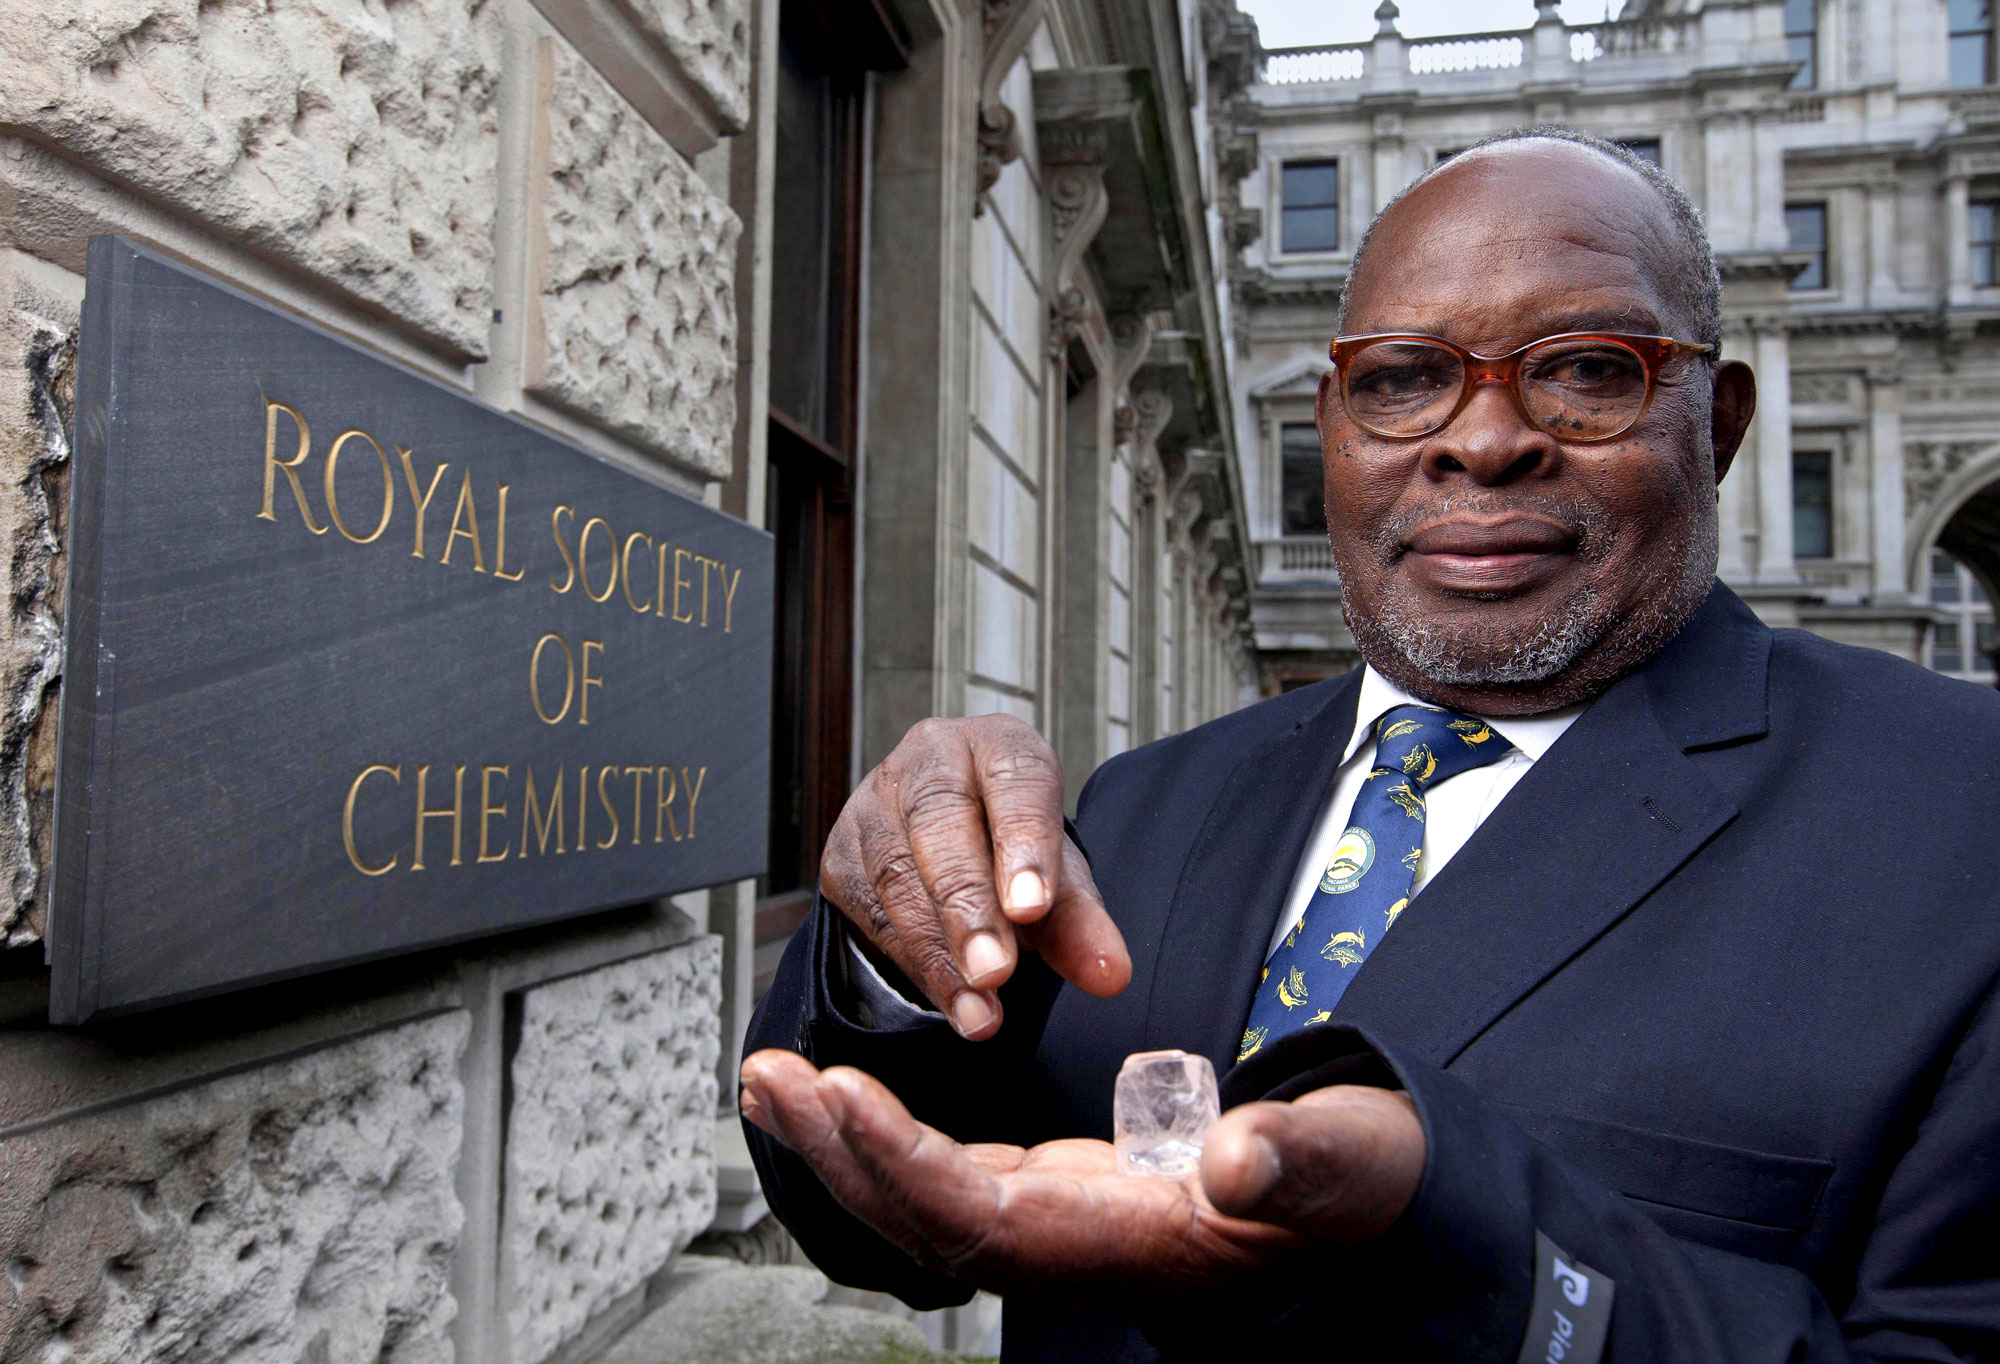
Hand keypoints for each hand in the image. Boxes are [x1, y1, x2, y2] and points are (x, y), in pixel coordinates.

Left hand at [739, 1049, 1425, 1304]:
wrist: (1361, 1215)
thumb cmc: (1354, 1188)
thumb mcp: (1352, 1161)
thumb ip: (1301, 1158)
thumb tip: (1239, 1157)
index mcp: (1129, 1244)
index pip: (986, 1217)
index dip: (905, 1161)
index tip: (841, 1091)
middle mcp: (1074, 1249)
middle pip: (927, 1219)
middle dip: (841, 1151)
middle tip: (769, 1077)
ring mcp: (1057, 1228)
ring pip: (924, 1204)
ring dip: (845, 1145)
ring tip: (776, 1081)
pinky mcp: (1053, 1198)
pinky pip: (946, 1181)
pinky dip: (886, 1140)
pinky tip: (846, 1100)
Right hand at [820, 715, 1130, 1038]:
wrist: (944, 846)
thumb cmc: (1011, 850)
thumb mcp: (1057, 880)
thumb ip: (1081, 923)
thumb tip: (1110, 975)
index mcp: (998, 745)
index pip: (1014, 779)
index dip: (1024, 841)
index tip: (1032, 909)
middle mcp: (929, 757)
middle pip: (939, 820)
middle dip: (968, 903)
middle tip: (997, 972)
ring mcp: (873, 802)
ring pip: (896, 872)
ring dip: (938, 951)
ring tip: (980, 1010)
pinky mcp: (840, 853)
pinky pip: (871, 910)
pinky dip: (912, 961)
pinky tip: (948, 998)